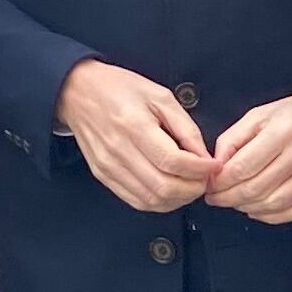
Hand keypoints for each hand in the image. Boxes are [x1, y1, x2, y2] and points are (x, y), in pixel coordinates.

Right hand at [56, 62, 216, 211]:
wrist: (78, 92)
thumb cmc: (119, 89)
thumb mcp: (160, 96)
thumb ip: (185, 128)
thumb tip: (204, 157)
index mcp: (134, 126)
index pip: (174, 162)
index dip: (200, 170)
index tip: (213, 166)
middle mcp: (119, 150)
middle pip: (164, 187)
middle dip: (193, 188)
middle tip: (205, 178)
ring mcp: (109, 167)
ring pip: (152, 200)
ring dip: (178, 199)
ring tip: (190, 184)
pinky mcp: (104, 176)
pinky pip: (136, 201)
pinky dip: (159, 202)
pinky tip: (170, 190)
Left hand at [210, 88, 291, 225]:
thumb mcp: (261, 114)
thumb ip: (234, 138)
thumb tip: (216, 166)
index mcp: (281, 131)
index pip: (241, 168)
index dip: (220, 183)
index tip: (210, 186)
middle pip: (254, 189)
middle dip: (228, 199)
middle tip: (217, 198)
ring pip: (273, 204)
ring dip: (247, 208)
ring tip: (236, 203)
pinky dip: (271, 217)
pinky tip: (258, 210)